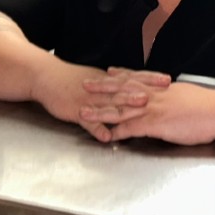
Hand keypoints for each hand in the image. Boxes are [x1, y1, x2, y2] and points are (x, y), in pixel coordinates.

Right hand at [29, 63, 162, 142]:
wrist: (47, 77)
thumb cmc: (72, 79)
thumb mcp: (97, 80)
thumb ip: (114, 86)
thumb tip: (133, 89)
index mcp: (108, 81)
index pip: (133, 77)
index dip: (150, 78)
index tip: (168, 79)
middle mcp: (102, 89)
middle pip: (126, 89)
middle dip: (145, 90)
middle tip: (163, 91)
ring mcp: (90, 100)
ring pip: (110, 103)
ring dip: (126, 106)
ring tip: (141, 109)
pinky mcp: (76, 111)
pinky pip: (88, 122)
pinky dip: (97, 128)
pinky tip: (106, 136)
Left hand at [80, 82, 214, 145]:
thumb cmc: (209, 106)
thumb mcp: (188, 95)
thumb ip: (175, 96)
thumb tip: (173, 97)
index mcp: (163, 88)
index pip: (137, 79)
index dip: (121, 75)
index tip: (109, 71)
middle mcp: (154, 95)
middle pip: (122, 89)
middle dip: (102, 87)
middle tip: (86, 84)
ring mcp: (154, 109)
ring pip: (121, 108)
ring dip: (101, 110)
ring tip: (85, 111)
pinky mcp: (156, 124)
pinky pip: (132, 127)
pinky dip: (118, 131)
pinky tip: (107, 135)